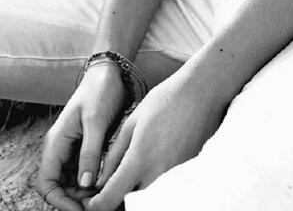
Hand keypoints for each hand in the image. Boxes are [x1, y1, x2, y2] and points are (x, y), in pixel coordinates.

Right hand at [35, 63, 126, 210]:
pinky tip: (106, 184)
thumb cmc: (100, 91)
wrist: (109, 73)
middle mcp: (60, 149)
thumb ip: (89, 153)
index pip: (46, 183)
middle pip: (58, 187)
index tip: (80, 209)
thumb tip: (84, 184)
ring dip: (84, 194)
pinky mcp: (84, 148)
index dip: (59, 201)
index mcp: (56, 142)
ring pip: (71, 183)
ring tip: (104, 195)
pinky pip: (83, 173)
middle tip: (98, 203)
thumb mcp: (95, 121)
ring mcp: (71, 149)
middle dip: (75, 200)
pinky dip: (92, 183)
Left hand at [82, 67, 226, 210]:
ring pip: (146, 196)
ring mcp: (174, 178)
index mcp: (139, 160)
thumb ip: (114, 155)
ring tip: (131, 168)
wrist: (201, 94)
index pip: (111, 200)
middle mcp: (157, 175)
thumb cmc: (165, 101)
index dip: (96, 205)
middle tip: (111, 180)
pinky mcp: (185, 174)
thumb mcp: (132, 123)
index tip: (91, 199)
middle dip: (117, 197)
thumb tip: (100, 179)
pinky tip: (151, 161)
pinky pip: (163, 187)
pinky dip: (152, 182)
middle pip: (129, 203)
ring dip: (135, 190)